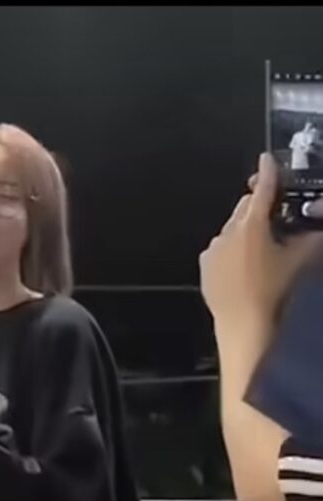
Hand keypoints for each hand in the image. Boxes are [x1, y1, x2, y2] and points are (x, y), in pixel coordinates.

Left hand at [200, 153, 322, 332]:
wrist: (243, 325)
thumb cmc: (274, 291)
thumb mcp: (301, 260)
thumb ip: (312, 236)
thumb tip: (317, 227)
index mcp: (251, 224)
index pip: (262, 189)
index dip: (268, 172)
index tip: (267, 159)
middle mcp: (227, 232)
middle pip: (244, 207)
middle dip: (258, 207)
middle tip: (274, 218)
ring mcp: (213, 250)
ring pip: (232, 228)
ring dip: (245, 230)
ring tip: (260, 249)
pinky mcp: (205, 266)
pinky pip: (220, 248)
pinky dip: (232, 249)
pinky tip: (244, 266)